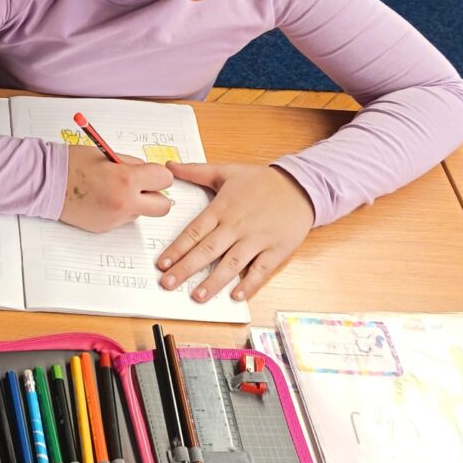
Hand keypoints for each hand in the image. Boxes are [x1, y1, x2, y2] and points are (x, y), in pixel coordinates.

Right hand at [59, 144, 175, 232]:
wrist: (45, 182)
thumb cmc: (72, 164)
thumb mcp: (107, 155)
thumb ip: (131, 164)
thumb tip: (147, 172)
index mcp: (126, 180)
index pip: (164, 180)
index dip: (158, 174)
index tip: (151, 173)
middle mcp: (124, 203)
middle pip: (163, 206)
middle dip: (156, 195)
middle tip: (143, 186)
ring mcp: (115, 218)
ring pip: (142, 213)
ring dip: (135, 203)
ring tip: (112, 190)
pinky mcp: (105, 227)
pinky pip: (123, 219)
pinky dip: (118, 210)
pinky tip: (101, 199)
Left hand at [157, 163, 315, 302]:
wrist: (301, 186)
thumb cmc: (262, 180)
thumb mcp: (227, 170)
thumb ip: (195, 171)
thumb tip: (168, 166)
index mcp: (222, 208)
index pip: (194, 232)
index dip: (176, 249)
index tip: (162, 264)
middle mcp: (237, 225)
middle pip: (208, 250)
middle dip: (186, 268)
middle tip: (168, 283)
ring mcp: (257, 239)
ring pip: (232, 263)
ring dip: (214, 281)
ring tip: (197, 296)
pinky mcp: (277, 249)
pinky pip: (261, 269)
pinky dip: (249, 283)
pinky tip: (236, 295)